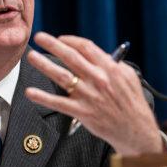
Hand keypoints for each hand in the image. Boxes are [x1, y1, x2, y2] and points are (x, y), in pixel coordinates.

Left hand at [25, 32, 161, 154]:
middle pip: (71, 57)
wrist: (135, 130)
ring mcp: (89, 96)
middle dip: (53, 44)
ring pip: (62, 76)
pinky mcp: (82, 112)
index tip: (60, 39)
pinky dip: (43, 98)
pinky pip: (59, 103)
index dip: (70, 41)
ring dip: (45, 65)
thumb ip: (112, 63)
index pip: (86, 47)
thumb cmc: (131, 102)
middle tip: (39, 37)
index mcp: (110, 69)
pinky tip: (30, 92)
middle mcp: (98, 80)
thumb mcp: (128, 77)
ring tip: (32, 56)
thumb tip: (95, 53)